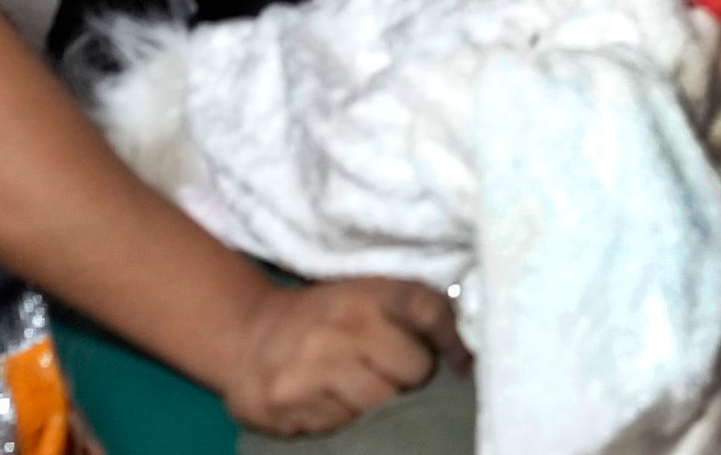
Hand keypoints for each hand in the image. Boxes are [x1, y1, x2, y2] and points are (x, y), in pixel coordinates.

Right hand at [220, 277, 462, 435]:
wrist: (249, 334)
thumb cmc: (331, 317)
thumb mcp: (375, 296)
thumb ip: (425, 315)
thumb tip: (471, 359)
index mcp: (371, 292)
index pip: (433, 313)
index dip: (454, 342)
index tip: (462, 363)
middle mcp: (342, 326)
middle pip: (414, 373)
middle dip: (411, 379)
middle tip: (391, 373)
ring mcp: (310, 368)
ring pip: (378, 407)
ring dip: (377, 405)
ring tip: (358, 386)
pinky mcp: (285, 405)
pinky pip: (339, 427)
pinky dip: (341, 419)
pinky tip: (326, 399)